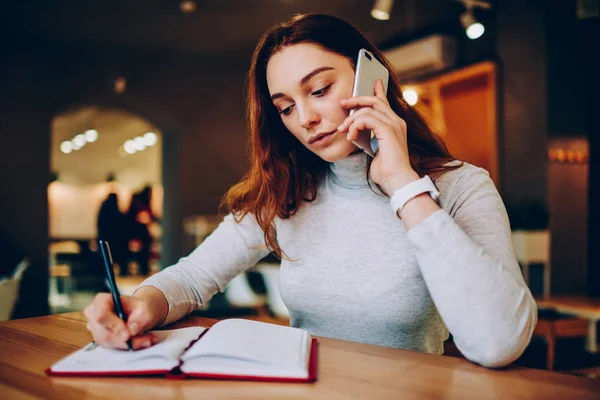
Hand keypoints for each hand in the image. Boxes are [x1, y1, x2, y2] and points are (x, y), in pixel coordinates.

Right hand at [83, 293, 158, 349]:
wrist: (140, 313)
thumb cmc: (139, 308)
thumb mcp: (145, 308)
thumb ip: (140, 317)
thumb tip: (132, 330)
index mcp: (101, 300)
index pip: (101, 315)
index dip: (114, 326)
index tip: (128, 335)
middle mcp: (94, 314)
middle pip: (105, 333)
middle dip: (127, 340)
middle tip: (147, 340)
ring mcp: (95, 329)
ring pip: (109, 343)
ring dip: (130, 344)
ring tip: (148, 340)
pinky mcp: (101, 339)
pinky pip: (112, 348)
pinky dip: (128, 347)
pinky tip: (141, 342)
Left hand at [338, 79, 419, 193]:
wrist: (396, 180)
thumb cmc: (386, 170)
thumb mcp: (375, 149)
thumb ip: (369, 137)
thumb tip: (355, 131)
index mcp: (395, 125)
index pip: (385, 102)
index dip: (378, 90)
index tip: (374, 81)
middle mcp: (397, 121)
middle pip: (374, 100)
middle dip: (356, 99)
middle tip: (342, 104)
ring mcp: (394, 125)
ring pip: (367, 109)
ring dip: (351, 119)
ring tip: (344, 130)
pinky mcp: (389, 130)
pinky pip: (367, 119)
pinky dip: (355, 126)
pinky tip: (351, 136)